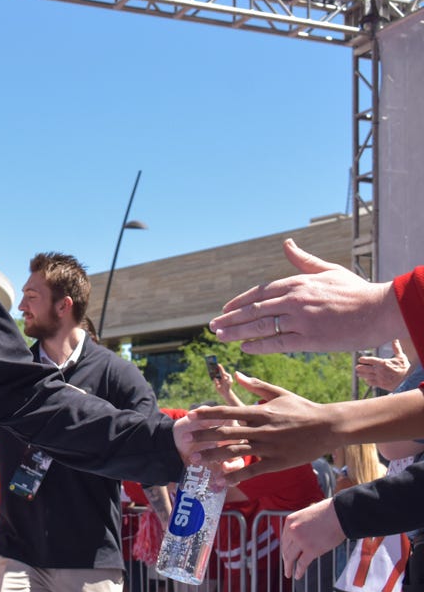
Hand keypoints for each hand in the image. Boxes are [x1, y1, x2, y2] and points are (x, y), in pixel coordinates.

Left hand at [187, 372, 331, 482]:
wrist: (329, 427)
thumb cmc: (304, 409)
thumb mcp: (279, 393)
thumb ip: (256, 386)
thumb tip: (237, 374)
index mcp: (260, 412)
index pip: (228, 412)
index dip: (208, 414)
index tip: (191, 415)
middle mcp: (261, 429)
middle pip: (226, 433)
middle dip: (204, 437)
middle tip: (186, 441)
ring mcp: (269, 447)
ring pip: (235, 452)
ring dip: (214, 457)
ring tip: (196, 460)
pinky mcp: (278, 462)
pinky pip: (253, 470)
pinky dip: (236, 476)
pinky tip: (222, 481)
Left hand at [209, 239, 400, 353]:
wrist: (380, 309)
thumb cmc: (356, 290)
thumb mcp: (328, 270)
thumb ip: (303, 260)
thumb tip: (287, 244)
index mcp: (297, 282)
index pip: (259, 292)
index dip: (239, 301)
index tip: (225, 309)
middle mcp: (293, 299)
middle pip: (253, 309)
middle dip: (230, 318)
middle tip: (213, 326)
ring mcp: (300, 319)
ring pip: (260, 326)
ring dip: (237, 332)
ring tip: (220, 336)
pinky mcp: (310, 338)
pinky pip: (277, 342)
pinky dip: (258, 345)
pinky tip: (245, 347)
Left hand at [281, 497, 343, 579]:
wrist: (340, 514)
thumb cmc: (327, 513)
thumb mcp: (306, 515)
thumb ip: (301, 525)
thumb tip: (301, 534)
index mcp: (289, 521)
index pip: (284, 539)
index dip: (285, 548)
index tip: (285, 555)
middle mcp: (292, 531)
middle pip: (286, 549)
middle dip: (286, 559)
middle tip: (286, 567)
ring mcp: (301, 541)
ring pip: (290, 557)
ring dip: (288, 567)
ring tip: (288, 574)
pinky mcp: (312, 550)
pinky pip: (302, 563)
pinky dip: (298, 571)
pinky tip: (297, 576)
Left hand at [355, 339, 410, 390]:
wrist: (409, 380)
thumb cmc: (404, 368)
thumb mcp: (401, 357)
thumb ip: (396, 348)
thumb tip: (395, 339)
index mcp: (384, 363)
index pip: (371, 360)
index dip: (364, 359)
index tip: (360, 359)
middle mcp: (381, 371)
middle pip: (366, 368)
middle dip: (361, 368)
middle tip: (357, 367)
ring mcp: (380, 378)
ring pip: (367, 376)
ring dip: (362, 374)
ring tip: (358, 373)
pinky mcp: (381, 384)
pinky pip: (372, 383)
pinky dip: (368, 381)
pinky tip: (366, 379)